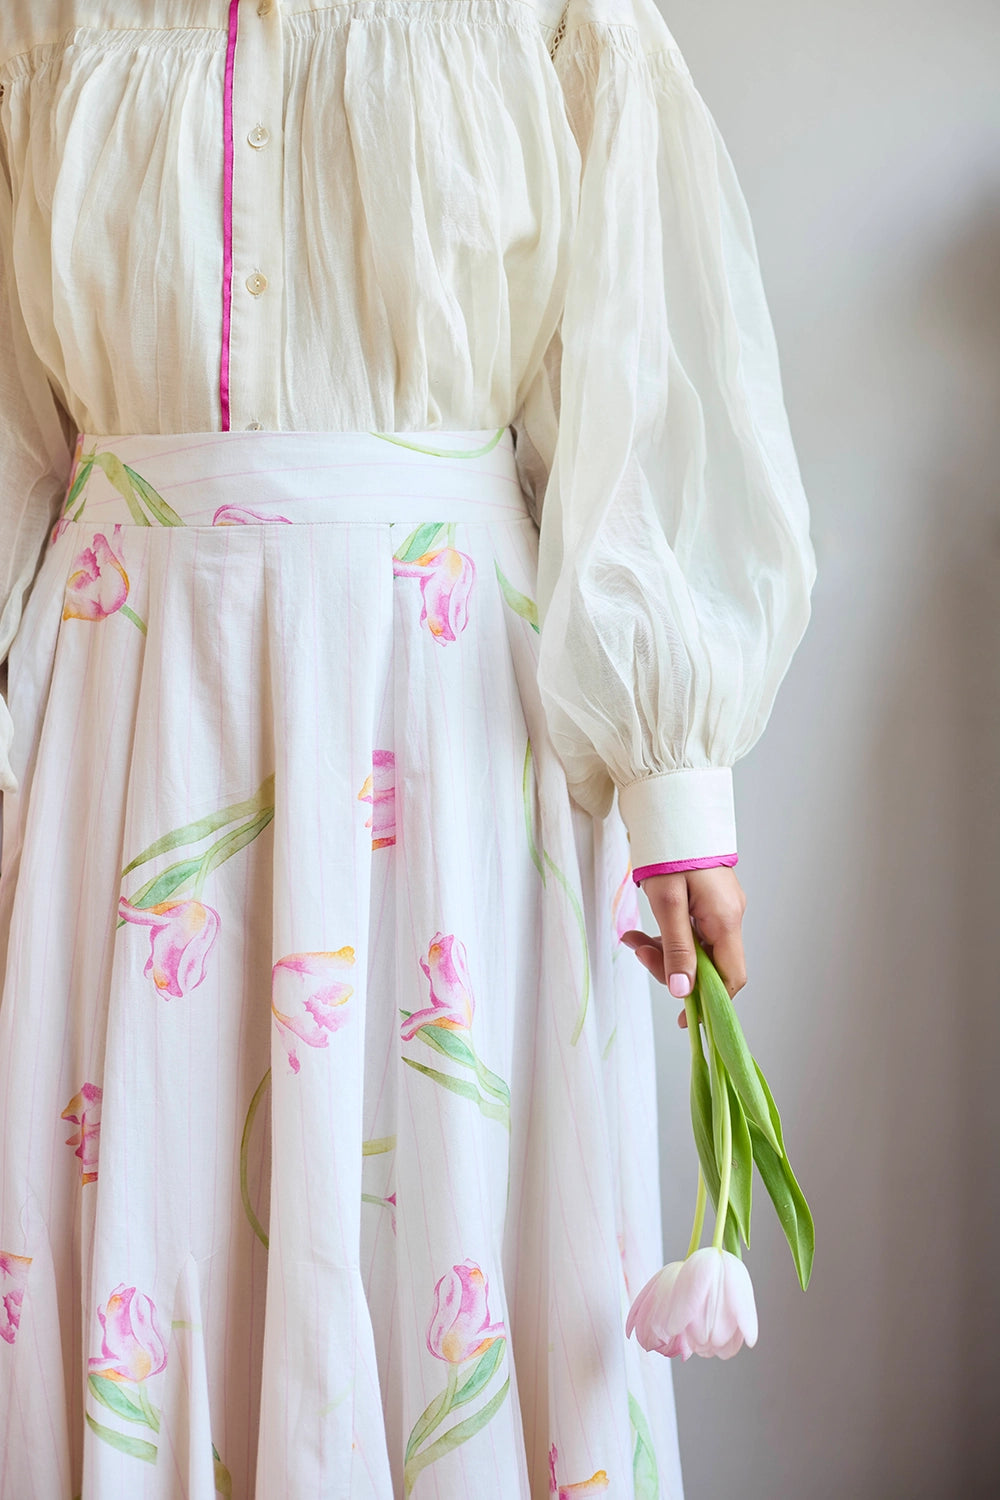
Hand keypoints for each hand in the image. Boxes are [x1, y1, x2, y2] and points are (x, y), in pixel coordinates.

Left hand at [619, 867, 746, 1027]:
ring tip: (632, 939)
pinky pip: (691, 930)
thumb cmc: (670, 853)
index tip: (684, 1017)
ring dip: (664, 950)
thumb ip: (677, 950)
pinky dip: (668, 936)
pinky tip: (641, 931)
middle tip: (638, 953)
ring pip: (696, 947)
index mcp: (725, 920)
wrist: (671, 810)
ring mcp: (720, 908)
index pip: (732, 977)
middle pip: (709, 964)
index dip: (711, 1002)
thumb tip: (683, 993)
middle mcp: (729, 916)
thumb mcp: (666, 904)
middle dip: (672, 967)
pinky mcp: (708, 900)